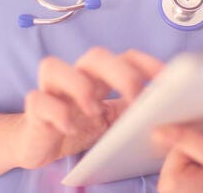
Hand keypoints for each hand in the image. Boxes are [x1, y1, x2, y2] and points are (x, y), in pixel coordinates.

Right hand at [14, 47, 163, 168]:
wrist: (39, 145)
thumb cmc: (78, 130)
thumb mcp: (112, 124)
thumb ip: (134, 115)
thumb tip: (167, 114)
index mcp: (100, 79)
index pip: (125, 58)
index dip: (147, 63)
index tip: (167, 81)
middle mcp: (75, 78)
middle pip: (94, 56)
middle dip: (119, 73)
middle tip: (134, 97)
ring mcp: (51, 91)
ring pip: (54, 66)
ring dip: (80, 86)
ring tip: (94, 111)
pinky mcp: (35, 109)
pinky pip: (38, 99)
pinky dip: (57, 113)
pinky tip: (70, 128)